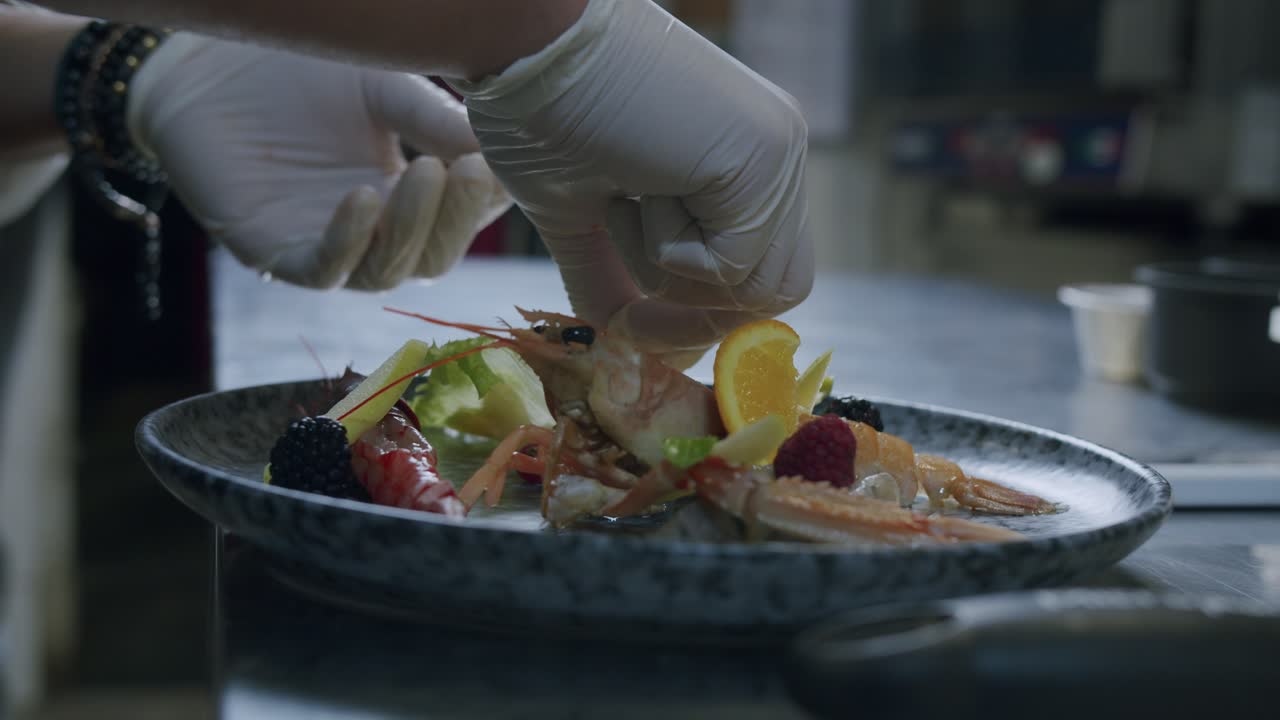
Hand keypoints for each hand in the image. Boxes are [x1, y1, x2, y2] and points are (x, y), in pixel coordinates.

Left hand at [128, 33, 510, 289]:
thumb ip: (439, 122)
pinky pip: (323, 268)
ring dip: (413, 227)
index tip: (505, 162)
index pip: (463, 217)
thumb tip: (504, 154)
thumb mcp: (389, 91)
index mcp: (409, 200)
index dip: (486, 199)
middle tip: (472, 169)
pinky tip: (363, 196)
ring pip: (387, 270)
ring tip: (427, 170)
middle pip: (434, 258)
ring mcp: (327, 249)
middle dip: (458, 218)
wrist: (211, 62)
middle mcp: (374, 236)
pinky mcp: (274, 255)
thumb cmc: (303, 72)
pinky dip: (348, 239)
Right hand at [448, 0, 810, 360]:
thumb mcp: (584, 221)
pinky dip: (675, 254)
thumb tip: (632, 346)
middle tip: (631, 238)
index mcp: (744, 166)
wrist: (526, 43)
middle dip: (694, 304)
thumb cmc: (542, 113)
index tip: (636, 316)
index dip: (701, 312)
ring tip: (632, 194)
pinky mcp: (766, 158)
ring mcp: (779, 157)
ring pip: (760, 290)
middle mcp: (776, 160)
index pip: (758, 277)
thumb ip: (616, 283)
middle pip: (772, 294)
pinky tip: (642, 183)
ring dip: (678, 271)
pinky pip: (737, 267)